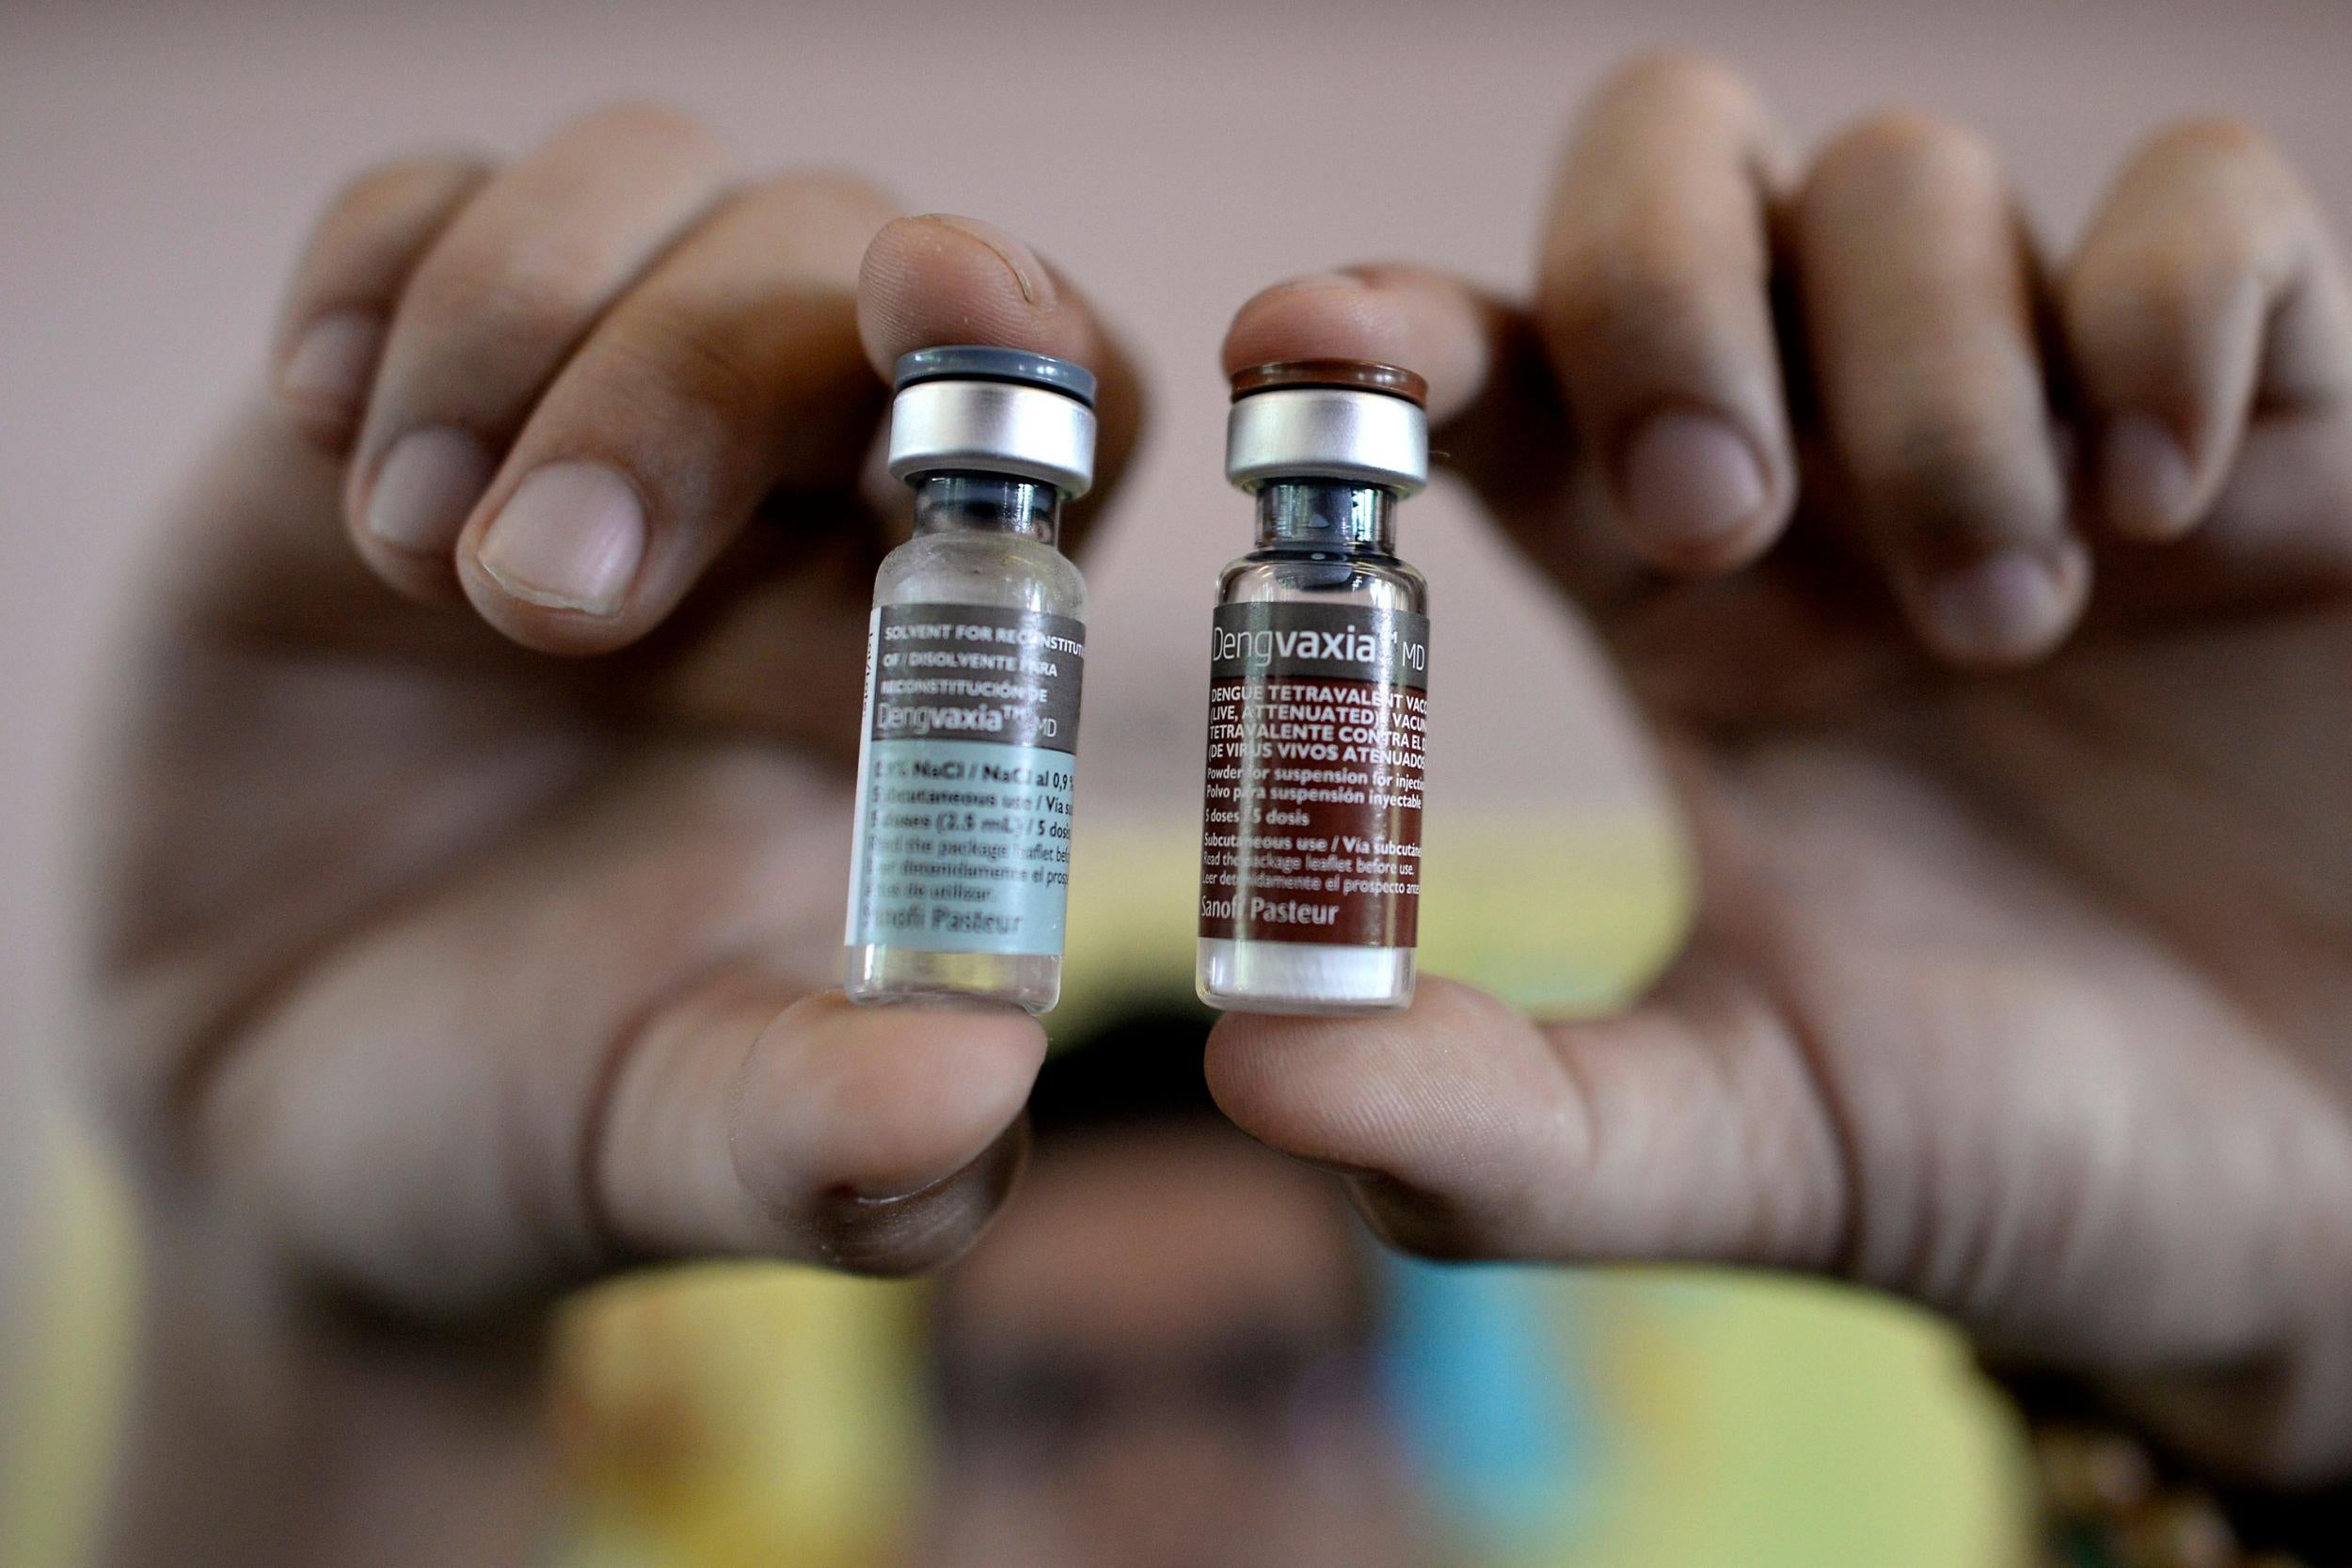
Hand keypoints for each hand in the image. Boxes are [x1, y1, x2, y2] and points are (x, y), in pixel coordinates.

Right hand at [87, 105, 1139, 1328]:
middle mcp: (788, 501)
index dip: (1029, 332)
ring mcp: (588, 422)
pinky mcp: (393, 393)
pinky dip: (383, 279)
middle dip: (693, 380)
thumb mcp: (681, 1148)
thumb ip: (835, 1139)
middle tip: (538, 603)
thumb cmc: (537, 1114)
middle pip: (836, 260)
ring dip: (526, 322)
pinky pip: (420, 205)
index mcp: (928, 650)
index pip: (1060, 402)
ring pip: (649, 185)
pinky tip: (330, 439)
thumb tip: (978, 1080)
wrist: (267, 1109)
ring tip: (413, 551)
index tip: (936, 312)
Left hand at [1207, 55, 2351, 1485]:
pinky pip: (2207, 199)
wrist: (2328, 1207)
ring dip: (1928, 394)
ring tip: (2007, 623)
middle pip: (1666, 170)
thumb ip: (1501, 1123)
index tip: (1312, 347)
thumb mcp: (1749, 1143)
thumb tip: (1256, 1069)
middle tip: (1719, 519)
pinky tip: (2170, 495)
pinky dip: (2167, 304)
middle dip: (1655, 294)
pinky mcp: (2285, 417)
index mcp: (1668, 604)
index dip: (1387, 327)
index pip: (1487, 374)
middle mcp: (1829, 470)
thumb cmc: (2024, 1156)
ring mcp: (2044, 419)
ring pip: (1906, 183)